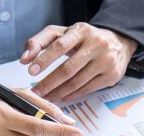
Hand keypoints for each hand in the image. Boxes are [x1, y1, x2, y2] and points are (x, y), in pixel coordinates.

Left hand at [22, 23, 137, 102]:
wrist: (118, 43)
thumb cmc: (84, 39)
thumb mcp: (63, 33)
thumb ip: (40, 42)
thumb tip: (24, 59)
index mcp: (82, 31)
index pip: (60, 46)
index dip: (44, 60)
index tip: (31, 71)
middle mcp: (96, 45)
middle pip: (68, 69)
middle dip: (49, 83)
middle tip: (36, 92)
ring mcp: (106, 61)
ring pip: (77, 82)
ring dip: (59, 92)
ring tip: (46, 97)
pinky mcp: (112, 76)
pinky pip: (87, 89)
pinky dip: (72, 95)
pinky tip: (62, 97)